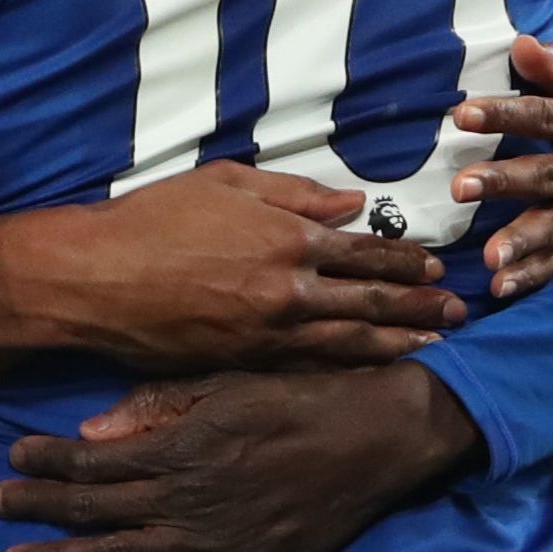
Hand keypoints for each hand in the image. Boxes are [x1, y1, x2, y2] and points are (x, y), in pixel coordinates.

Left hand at [0, 362, 483, 551]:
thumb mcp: (222, 382)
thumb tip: (89, 435)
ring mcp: (212, 539)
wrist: (373, 439)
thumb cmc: (294, 398)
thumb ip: (155, 409)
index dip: (45, 461)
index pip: (92, 460)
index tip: (10, 457)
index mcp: (179, 444)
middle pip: (93, 508)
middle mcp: (187, 496)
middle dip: (37, 508)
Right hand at [47, 162, 461, 373]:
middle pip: (373, 301)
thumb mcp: (222, 182)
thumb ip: (292, 193)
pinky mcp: (248, 362)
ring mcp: (271, 333)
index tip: (435, 266)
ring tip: (437, 346)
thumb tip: (350, 206)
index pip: (366, 252)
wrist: (95, 278)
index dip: (406, 261)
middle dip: (421, 306)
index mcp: (288, 238)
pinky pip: (315, 367)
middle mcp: (291, 290)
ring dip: (400, 342)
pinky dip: (353, 369)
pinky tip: (374, 369)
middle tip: (458, 311)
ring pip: (353, 342)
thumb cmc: (150, 220)